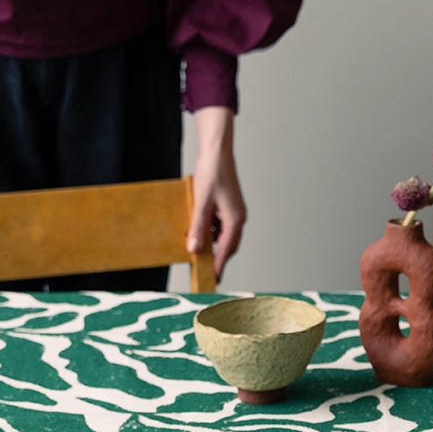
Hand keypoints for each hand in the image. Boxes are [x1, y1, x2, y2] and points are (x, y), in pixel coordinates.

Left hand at [186, 106, 246, 283]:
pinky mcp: (228, 207)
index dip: (219, 265)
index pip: (226, 249)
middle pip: (228, 245)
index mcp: (235, 219)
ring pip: (224, 236)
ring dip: (213, 244)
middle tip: (205, 273)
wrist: (217, 152)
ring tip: (199, 253)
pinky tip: (199, 232)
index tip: (213, 279)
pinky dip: (211, 232)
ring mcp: (234, 212)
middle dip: (217, 258)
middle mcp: (238, 218)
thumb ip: (198, 228)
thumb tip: (194, 249)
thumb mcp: (201, 203)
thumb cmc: (212, 173)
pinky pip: (220, 226)